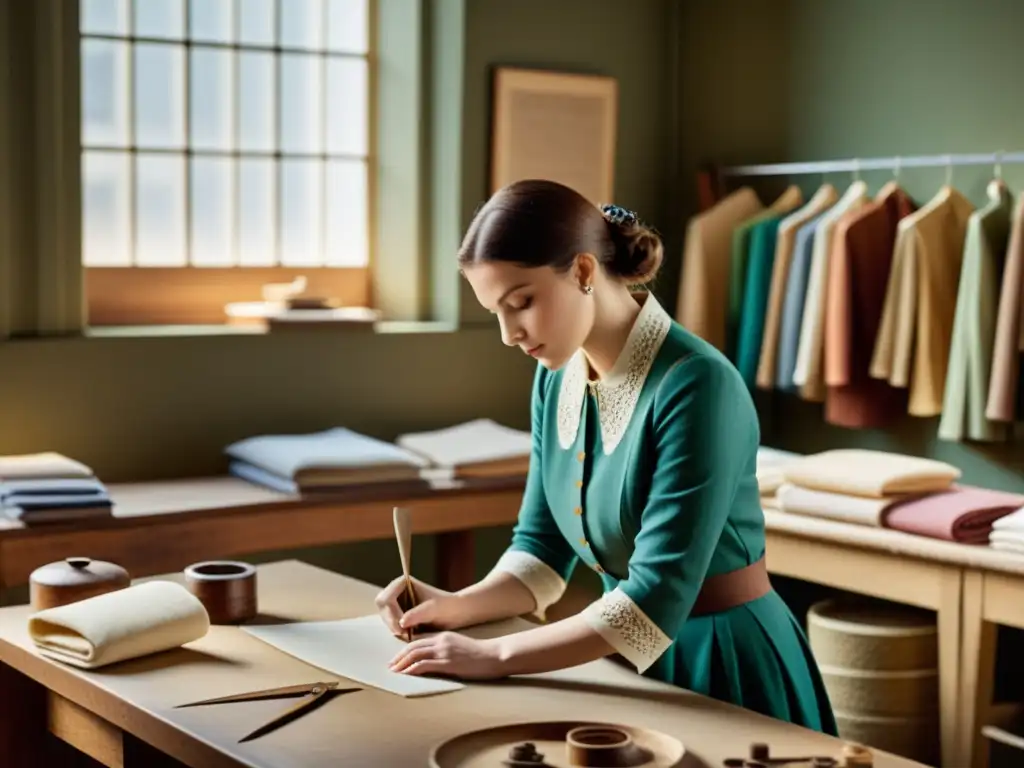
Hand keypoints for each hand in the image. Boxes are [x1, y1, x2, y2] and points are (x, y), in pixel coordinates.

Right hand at [373, 576, 467, 637]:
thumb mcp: (433, 609)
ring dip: (393, 626)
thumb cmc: (447, 606)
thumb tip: (401, 622)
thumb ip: (417, 614)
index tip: (402, 627)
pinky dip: (397, 630)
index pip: (386, 599)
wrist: (457, 612)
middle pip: (382, 607)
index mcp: (403, 582)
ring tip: (409, 634)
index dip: (391, 614)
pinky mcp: (400, 613)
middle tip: (403, 633)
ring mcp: (397, 602)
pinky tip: (409, 634)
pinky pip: (391, 622)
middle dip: (390, 621)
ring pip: (385, 616)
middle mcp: (397, 590)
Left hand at [389, 631, 505, 679]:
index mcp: (444, 636)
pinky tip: (405, 675)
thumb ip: (446, 649)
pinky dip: (411, 669)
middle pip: (413, 647)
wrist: (495, 655)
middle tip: (390, 666)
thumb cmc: (481, 654)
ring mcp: (444, 651)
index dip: (405, 650)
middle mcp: (441, 640)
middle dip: (399, 657)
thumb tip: (433, 660)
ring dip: (401, 663)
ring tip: (394, 672)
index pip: (419, 641)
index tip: (397, 659)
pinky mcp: (447, 662)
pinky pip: (424, 665)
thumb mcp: (460, 646)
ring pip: (415, 654)